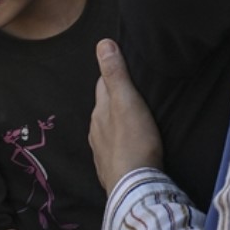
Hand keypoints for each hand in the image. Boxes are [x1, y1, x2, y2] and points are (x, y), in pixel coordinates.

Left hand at [91, 39, 162, 193]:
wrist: (134, 187)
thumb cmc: (134, 142)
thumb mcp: (128, 102)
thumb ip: (116, 74)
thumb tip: (102, 43)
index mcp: (100, 112)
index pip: (103, 85)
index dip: (112, 75)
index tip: (122, 67)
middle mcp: (95, 130)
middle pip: (103, 107)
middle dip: (113, 98)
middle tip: (130, 91)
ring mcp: (101, 150)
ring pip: (106, 128)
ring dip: (115, 121)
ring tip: (131, 118)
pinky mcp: (109, 168)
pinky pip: (112, 148)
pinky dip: (119, 142)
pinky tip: (128, 145)